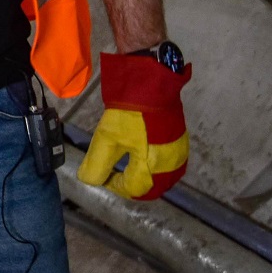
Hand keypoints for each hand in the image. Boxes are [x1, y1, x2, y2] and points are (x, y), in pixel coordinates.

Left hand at [77, 52, 192, 200]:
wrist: (151, 83)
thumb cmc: (129, 112)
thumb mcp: (107, 138)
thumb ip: (97, 163)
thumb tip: (89, 180)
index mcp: (153, 166)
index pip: (134, 189)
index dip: (116, 186)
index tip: (104, 176)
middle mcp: (171, 165)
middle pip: (153, 189)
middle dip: (133, 187)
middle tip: (116, 178)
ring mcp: (179, 153)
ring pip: (165, 180)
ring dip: (148, 181)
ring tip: (130, 171)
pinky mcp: (182, 141)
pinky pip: (173, 166)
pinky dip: (159, 170)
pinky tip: (146, 160)